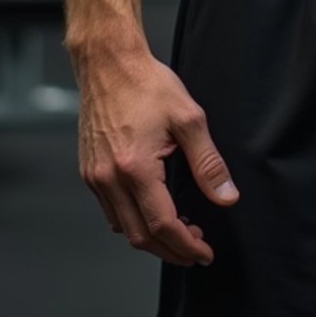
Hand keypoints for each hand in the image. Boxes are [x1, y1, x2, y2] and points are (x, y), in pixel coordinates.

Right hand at [76, 47, 238, 265]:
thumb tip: (226, 197)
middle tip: (196, 248)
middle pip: (140, 236)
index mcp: (135, 168)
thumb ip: (208, 163)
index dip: (187, 246)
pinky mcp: (89, 171)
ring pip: (123, 228)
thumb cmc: (147, 84)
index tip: (204, 253)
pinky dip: (133, 221)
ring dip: (151, 238)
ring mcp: (95, 177)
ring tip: (180, 229)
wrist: (108, 63)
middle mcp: (109, 178)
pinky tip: (152, 209)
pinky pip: (110, 210)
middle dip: (171, 250)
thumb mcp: (189, 118)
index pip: (163, 225)